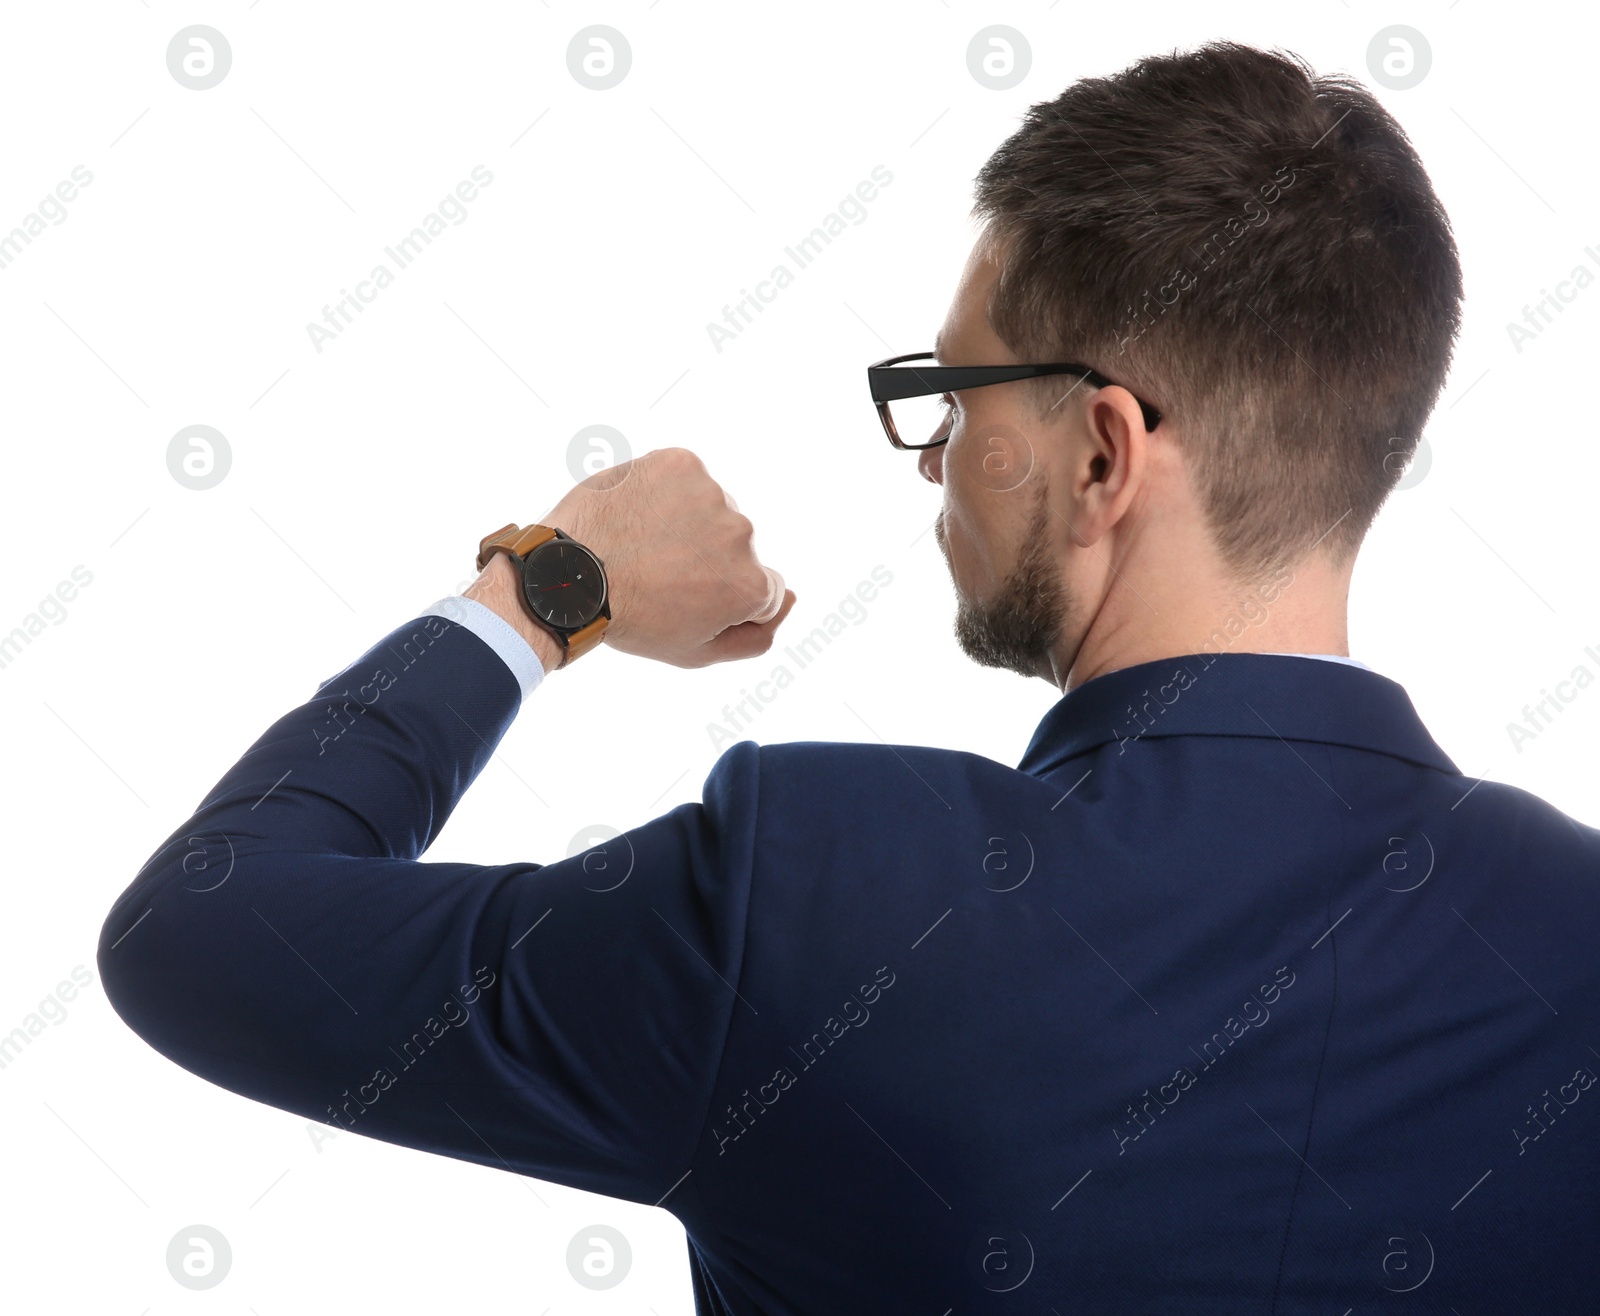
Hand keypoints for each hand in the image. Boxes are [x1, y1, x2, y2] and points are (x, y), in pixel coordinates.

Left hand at [514, 447, 795, 668]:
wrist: (568, 575)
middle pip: (735, 546)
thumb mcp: (696, 651)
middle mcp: (742, 535)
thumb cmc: (629, 619)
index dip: (722, 595)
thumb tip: (792, 599)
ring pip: (710, 509)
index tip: (686, 597)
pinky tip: (635, 514)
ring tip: (640, 544)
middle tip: (655, 574)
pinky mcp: (681, 464)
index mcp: (751, 585)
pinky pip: (684, 477)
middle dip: (705, 557)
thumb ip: (755, 635)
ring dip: (685, 522)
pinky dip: (663, 491)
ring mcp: (712, 495)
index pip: (763, 587)